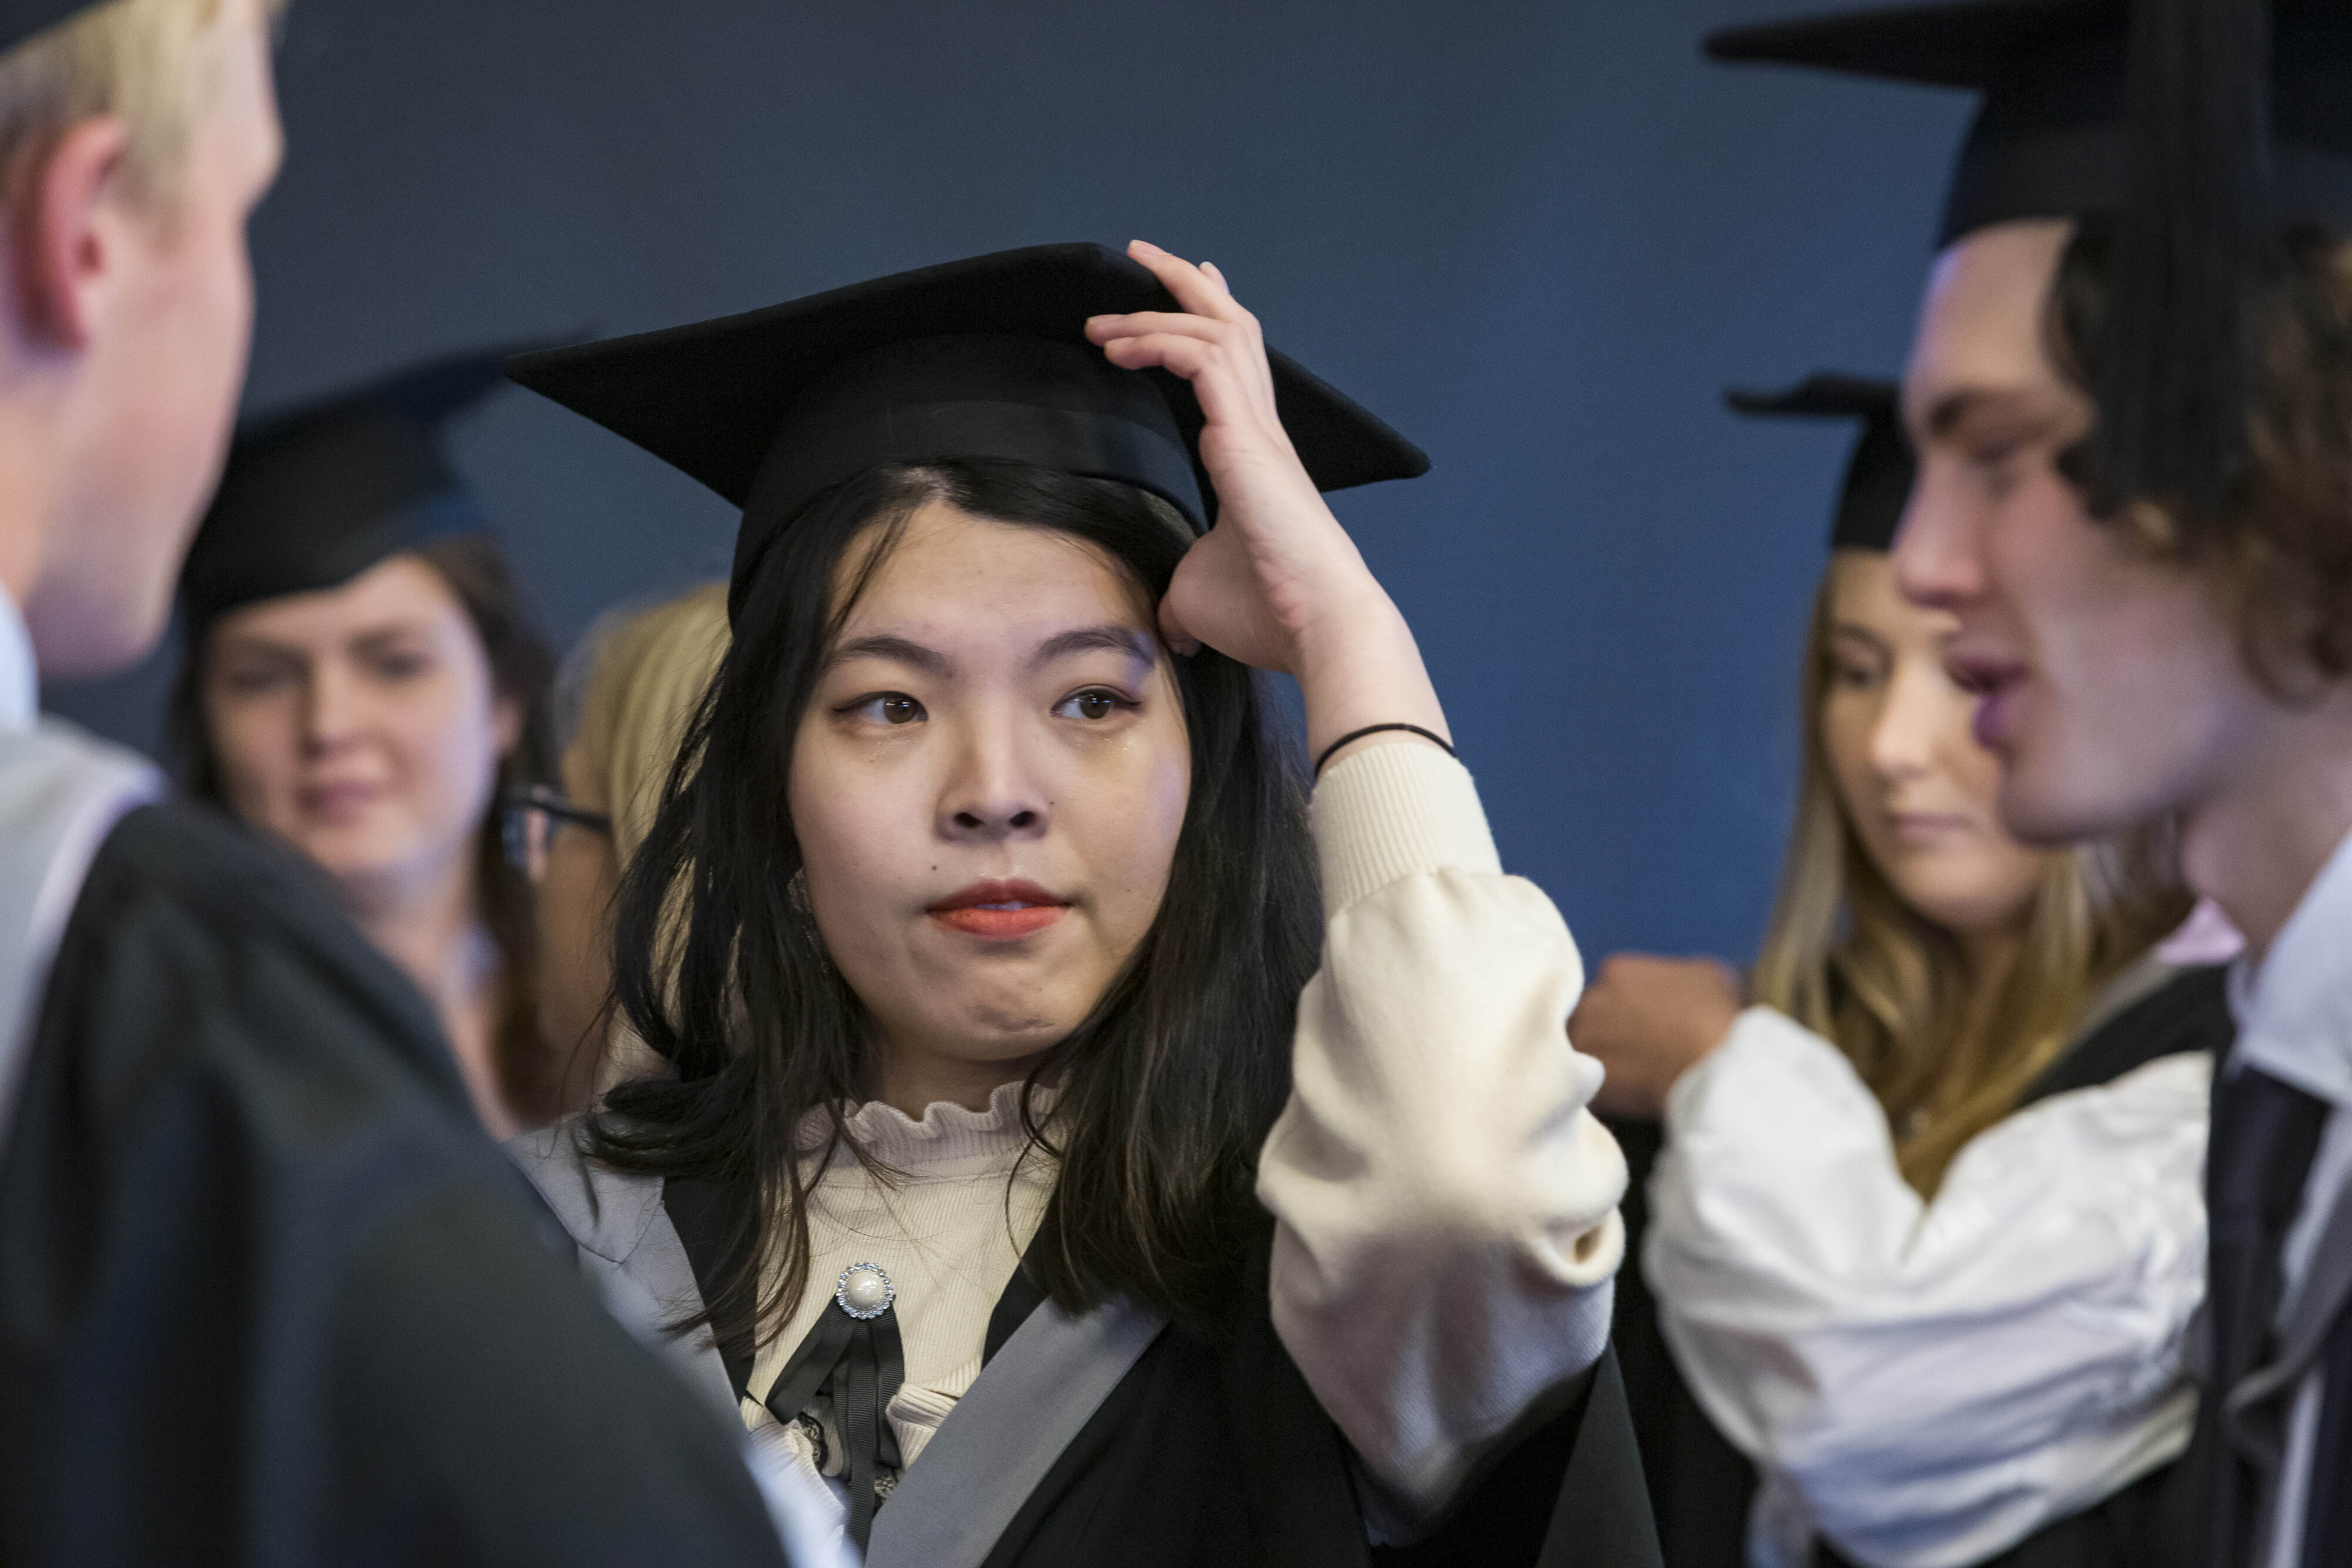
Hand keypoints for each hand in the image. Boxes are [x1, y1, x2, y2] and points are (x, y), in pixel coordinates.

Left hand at [1087, 241, 1446, 769]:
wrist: (1317, 623)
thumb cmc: (1268, 612)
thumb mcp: (1201, 600)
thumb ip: (1179, 597)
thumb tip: (1169, 624)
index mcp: (1255, 456)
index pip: (1233, 367)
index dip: (1208, 320)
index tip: (1187, 288)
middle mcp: (1260, 432)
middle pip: (1229, 327)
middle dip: (1184, 285)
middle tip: (1142, 255)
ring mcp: (1256, 430)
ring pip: (1214, 330)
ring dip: (1154, 311)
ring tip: (1103, 314)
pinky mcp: (1244, 437)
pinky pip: (1200, 358)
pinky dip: (1158, 340)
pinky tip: (1120, 347)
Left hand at [1569, 954, 1742, 1121]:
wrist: (1712, 1066)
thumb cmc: (1714, 1017)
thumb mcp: (1707, 975)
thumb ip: (1677, 974)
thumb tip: (1677, 986)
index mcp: (1617, 971)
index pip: (1611, 987)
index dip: (1627, 1007)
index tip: (1644, 1024)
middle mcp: (1591, 1000)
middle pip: (1591, 1016)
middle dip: (1608, 1031)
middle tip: (1636, 1051)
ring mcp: (1582, 1040)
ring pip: (1581, 1049)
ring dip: (1598, 1060)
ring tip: (1629, 1077)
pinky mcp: (1582, 1079)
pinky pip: (1584, 1083)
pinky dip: (1600, 1091)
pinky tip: (1626, 1097)